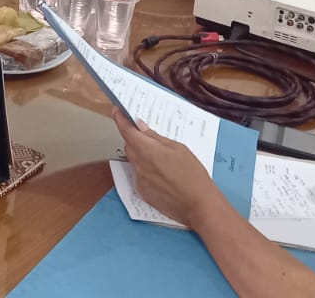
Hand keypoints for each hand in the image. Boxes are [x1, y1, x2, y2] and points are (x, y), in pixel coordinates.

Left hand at [113, 109, 220, 226]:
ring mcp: (139, 180)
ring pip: (135, 161)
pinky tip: (163, 175)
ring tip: (162, 159)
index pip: (127, 131)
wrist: (198, 205)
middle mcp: (139, 165)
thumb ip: (156, 138)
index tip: (117, 111)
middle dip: (136, 139)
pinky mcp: (142, 192)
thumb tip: (141, 127)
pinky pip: (140, 175)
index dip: (120, 119)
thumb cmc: (192, 174)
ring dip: (142, 155)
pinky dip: (147, 171)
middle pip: (130, 146)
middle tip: (149, 136)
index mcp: (147, 150)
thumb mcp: (179, 149)